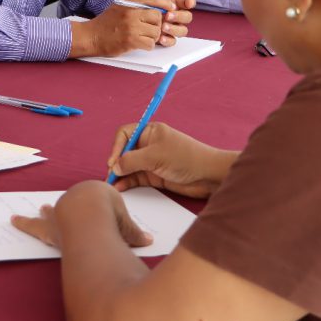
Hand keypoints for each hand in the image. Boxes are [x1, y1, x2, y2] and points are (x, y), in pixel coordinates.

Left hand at [10, 180, 152, 248]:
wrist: (91, 213)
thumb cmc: (110, 215)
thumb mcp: (127, 225)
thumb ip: (134, 233)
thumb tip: (149, 241)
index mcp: (95, 198)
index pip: (95, 204)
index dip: (97, 209)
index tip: (98, 212)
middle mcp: (75, 202)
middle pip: (71, 205)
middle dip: (68, 207)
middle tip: (59, 205)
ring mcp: (60, 214)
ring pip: (51, 213)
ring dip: (45, 213)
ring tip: (39, 210)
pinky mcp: (48, 226)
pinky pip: (32, 225)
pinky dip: (23, 223)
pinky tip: (13, 220)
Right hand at [71, 0, 194, 56]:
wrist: (91, 36)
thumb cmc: (106, 22)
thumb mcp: (120, 6)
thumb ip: (136, 4)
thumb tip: (159, 6)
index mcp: (128, 2)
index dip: (165, 2)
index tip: (172, 8)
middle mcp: (130, 12)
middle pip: (157, 17)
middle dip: (157, 25)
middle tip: (151, 29)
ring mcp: (130, 26)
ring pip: (156, 31)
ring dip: (153, 37)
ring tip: (143, 37)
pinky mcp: (130, 40)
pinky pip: (150, 43)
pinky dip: (148, 45)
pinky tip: (140, 44)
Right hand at [106, 122, 230, 198]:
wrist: (209, 176)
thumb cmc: (186, 158)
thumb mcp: (156, 156)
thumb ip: (132, 160)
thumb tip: (114, 167)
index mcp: (150, 132)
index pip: (124, 134)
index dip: (116, 147)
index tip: (113, 162)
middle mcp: (148, 145)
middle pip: (124, 152)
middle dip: (116, 163)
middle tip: (111, 176)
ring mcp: (151, 161)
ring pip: (128, 167)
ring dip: (120, 175)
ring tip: (113, 186)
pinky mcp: (154, 176)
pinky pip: (136, 178)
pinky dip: (127, 183)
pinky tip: (121, 189)